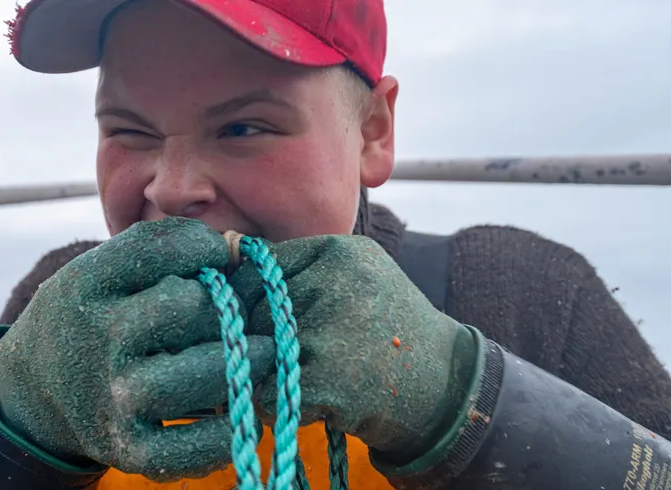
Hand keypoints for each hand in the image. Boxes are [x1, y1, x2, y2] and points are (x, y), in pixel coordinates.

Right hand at [0, 217, 276, 480]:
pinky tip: (241, 414)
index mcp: (87, 284)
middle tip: (241, 310)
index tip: (222, 255)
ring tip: (264, 354)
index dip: (204, 246)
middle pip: (187, 306)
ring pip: (198, 373)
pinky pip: (189, 446)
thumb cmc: (91, 319)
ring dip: (241, 362)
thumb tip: (234, 247)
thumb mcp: (99, 271)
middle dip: (225, 303)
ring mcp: (114, 396)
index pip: (158, 248)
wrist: (34, 391)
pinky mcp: (128, 447)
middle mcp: (98, 338)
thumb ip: (157, 250)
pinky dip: (225, 434)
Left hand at [228, 234, 479, 458]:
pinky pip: (266, 392)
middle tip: (287, 354)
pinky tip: (309, 400)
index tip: (258, 315)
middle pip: (253, 310)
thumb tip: (228, 260)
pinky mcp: (326, 382)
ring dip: (266, 372)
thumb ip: (301, 267)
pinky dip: (275, 404)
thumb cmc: (389, 327)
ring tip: (303, 376)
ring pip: (256, 352)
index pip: (262, 266)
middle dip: (258, 337)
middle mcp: (334, 286)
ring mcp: (329, 334)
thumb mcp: (358, 274)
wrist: (446, 384)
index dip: (251, 294)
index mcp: (339, 252)